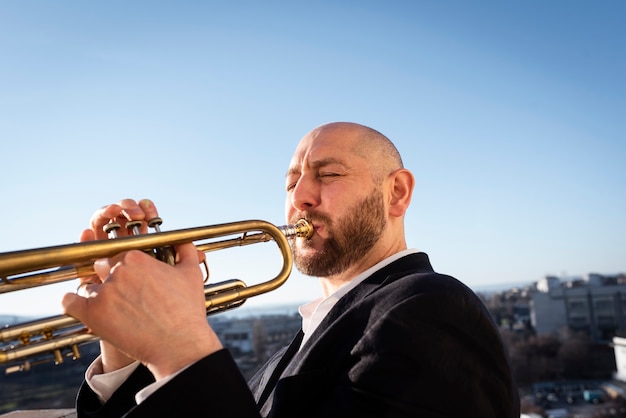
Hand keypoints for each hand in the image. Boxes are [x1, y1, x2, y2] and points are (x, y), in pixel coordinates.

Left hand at [64, 199, 221, 378]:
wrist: (179, 344)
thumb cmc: (187, 310)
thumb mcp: (192, 273)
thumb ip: (185, 250)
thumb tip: (181, 241)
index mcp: (135, 258)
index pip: (120, 255)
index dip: (127, 268)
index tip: (134, 280)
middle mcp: (117, 271)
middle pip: (102, 267)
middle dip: (112, 278)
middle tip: (125, 295)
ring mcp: (103, 293)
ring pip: (89, 287)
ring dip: (98, 296)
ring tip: (115, 311)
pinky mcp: (92, 314)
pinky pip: (69, 302)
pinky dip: (73, 304)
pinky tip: (83, 308)